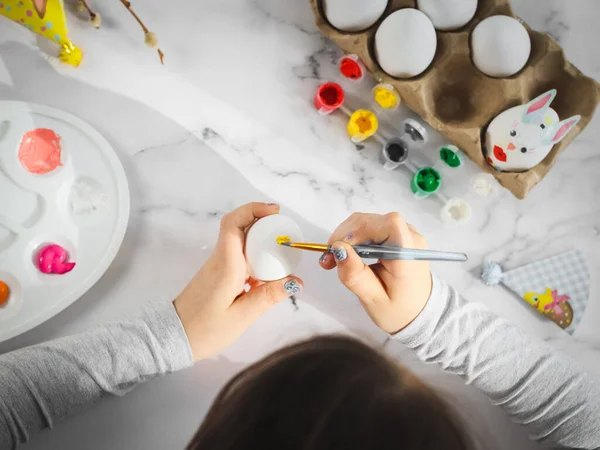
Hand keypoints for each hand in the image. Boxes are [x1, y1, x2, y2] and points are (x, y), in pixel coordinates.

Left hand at [174, 202, 302, 360]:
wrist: (174, 338)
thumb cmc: (205, 329)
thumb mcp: (242, 316)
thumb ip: (269, 297)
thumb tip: (296, 281)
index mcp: (226, 264)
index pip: (234, 223)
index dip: (254, 209)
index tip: (275, 212)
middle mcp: (221, 259)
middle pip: (241, 228)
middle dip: (265, 225)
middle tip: (286, 235)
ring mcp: (218, 266)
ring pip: (241, 242)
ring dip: (262, 242)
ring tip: (283, 256)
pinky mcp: (219, 275)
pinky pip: (240, 257)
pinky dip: (256, 258)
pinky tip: (268, 275)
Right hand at [320, 213, 431, 333]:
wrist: (418, 313)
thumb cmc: (397, 310)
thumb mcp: (373, 300)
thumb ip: (355, 275)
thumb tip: (337, 249)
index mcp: (409, 254)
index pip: (388, 224)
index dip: (359, 230)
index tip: (338, 250)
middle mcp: (411, 237)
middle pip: (372, 220)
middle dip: (345, 236)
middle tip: (328, 260)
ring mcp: (405, 233)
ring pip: (368, 222)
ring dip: (347, 237)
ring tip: (334, 259)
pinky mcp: (398, 234)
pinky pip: (372, 227)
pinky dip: (355, 238)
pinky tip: (347, 255)